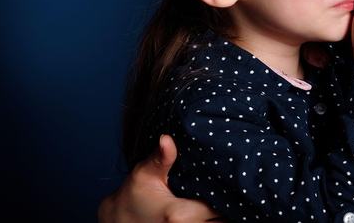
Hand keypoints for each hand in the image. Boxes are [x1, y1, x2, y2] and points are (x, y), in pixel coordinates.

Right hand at [98, 135, 223, 222]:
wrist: (120, 218)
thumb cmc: (134, 195)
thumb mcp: (145, 173)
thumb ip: (161, 158)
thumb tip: (166, 139)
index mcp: (181, 215)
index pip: (220, 204)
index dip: (229, 190)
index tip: (232, 176)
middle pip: (225, 219)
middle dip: (229, 202)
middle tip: (233, 183)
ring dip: (224, 213)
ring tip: (228, 194)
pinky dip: (216, 219)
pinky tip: (218, 207)